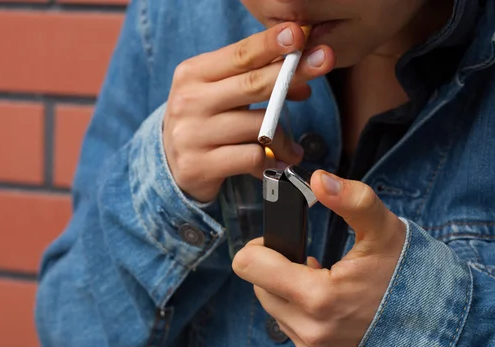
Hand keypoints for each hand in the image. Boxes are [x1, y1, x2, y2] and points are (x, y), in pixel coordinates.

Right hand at [163, 23, 334, 202]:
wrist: (170, 164)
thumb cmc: (205, 121)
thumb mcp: (221, 94)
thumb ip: (255, 82)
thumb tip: (302, 85)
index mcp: (193, 74)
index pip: (239, 55)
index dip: (270, 43)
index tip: (298, 33)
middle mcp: (190, 101)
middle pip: (253, 84)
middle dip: (293, 72)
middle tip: (324, 61)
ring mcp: (192, 134)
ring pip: (258, 127)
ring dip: (284, 139)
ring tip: (292, 149)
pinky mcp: (200, 165)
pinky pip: (252, 158)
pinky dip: (271, 161)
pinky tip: (274, 163)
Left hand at [232, 170, 406, 346]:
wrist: (432, 323)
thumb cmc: (405, 273)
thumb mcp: (383, 230)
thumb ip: (352, 199)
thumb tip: (319, 180)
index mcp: (319, 297)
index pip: (249, 266)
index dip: (260, 247)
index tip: (282, 242)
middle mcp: (311, 330)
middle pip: (259, 286)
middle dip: (278, 269)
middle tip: (310, 261)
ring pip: (273, 308)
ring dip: (288, 291)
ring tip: (322, 281)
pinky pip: (291, 328)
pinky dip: (302, 312)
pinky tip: (327, 303)